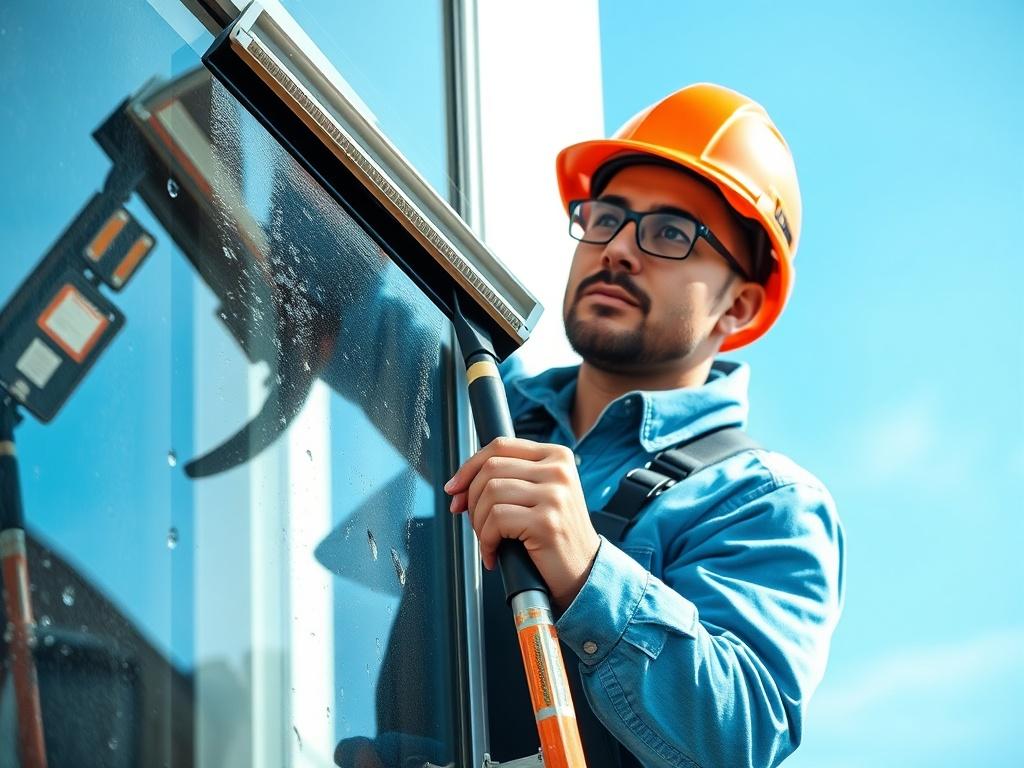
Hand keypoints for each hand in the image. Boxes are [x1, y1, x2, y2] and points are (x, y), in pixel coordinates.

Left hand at [445, 437, 599, 609]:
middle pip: (491, 468)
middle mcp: (559, 470)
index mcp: (557, 456)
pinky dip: (486, 541)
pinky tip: (493, 554)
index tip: (454, 489)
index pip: (501, 446)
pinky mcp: (546, 521)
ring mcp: (555, 494)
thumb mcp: (539, 495)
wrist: (584, 573)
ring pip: (490, 493)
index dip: (469, 466)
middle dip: (471, 498)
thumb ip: (508, 479)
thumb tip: (457, 486)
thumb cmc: (555, 536)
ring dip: (478, 522)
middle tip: (475, 523)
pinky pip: (496, 520)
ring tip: (488, 540)